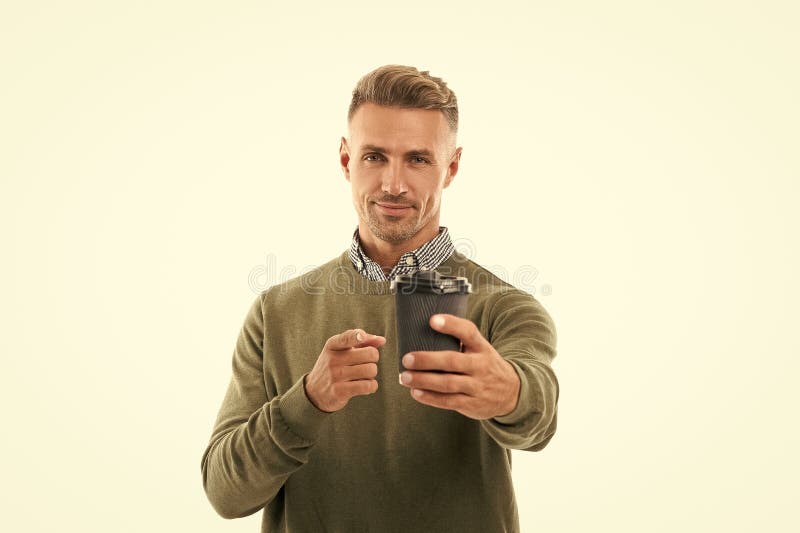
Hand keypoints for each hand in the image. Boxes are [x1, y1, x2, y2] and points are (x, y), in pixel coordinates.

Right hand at [305, 329, 385, 412]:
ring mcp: (335, 375)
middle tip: (364, 364)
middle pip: (370, 354)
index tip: (362, 336)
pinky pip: (368, 386)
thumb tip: (382, 340)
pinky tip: (364, 385)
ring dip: (371, 374)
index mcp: (333, 345)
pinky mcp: (340, 391)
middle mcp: (333, 359)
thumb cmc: (334, 367)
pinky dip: (371, 386)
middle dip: (373, 359)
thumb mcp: (342, 350)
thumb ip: (362, 342)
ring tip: (362, 375)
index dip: (357, 336)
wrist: (314, 392)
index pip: (347, 337)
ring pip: (371, 370)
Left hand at [399, 314, 519, 419]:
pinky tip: (416, 392)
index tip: (432, 320)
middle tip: (407, 359)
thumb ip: (460, 340)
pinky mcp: (472, 403)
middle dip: (428, 360)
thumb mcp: (480, 349)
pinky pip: (449, 401)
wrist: (512, 393)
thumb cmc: (485, 365)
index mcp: (481, 347)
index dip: (451, 325)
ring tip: (405, 377)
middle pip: (453, 361)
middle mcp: (480, 365)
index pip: (468, 332)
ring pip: (448, 383)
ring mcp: (477, 386)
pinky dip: (430, 398)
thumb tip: (425, 327)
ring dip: (424, 381)